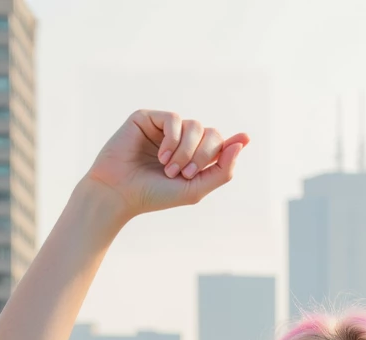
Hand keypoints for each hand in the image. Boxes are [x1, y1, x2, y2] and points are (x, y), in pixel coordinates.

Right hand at [84, 110, 247, 219]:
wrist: (119, 193)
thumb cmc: (154, 195)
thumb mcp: (195, 189)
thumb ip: (222, 170)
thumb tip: (243, 142)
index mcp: (192, 157)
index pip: (219, 144)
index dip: (233, 142)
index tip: (245, 138)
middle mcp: (180, 140)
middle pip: (210, 133)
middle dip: (203, 155)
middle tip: (185, 174)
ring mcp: (164, 128)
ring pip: (194, 126)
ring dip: (186, 151)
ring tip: (169, 169)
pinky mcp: (148, 118)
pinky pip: (173, 118)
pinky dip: (172, 139)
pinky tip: (161, 155)